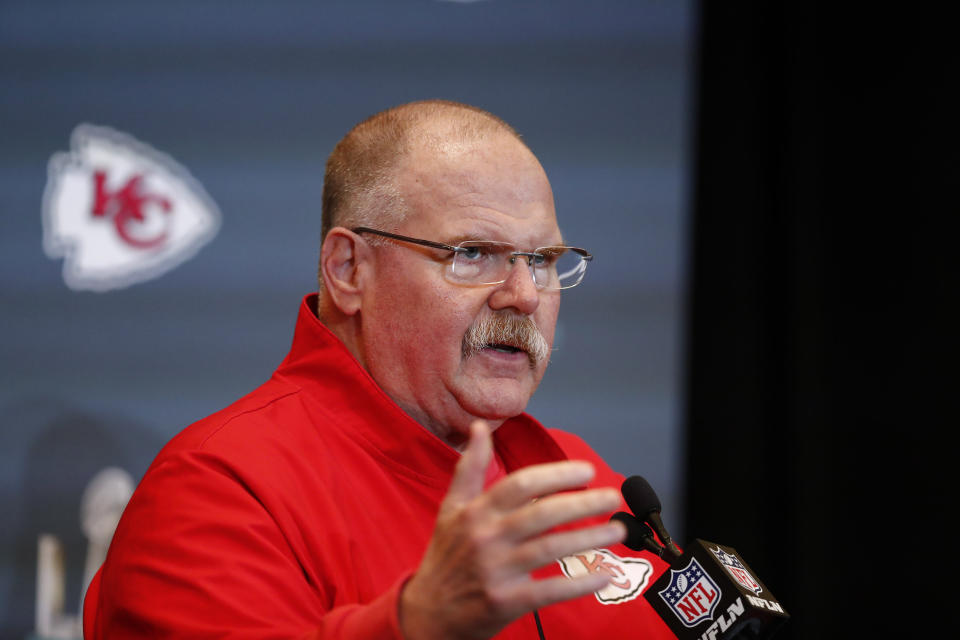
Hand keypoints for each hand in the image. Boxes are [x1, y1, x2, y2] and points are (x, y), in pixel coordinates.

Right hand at [400, 421, 625, 639]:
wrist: (428, 613)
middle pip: (542, 514)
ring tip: (617, 530)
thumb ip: (470, 467)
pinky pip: (548, 590)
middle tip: (611, 497)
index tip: (586, 471)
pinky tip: (604, 574)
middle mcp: (485, 537)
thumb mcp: (450, 507)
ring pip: (550, 549)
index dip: (556, 475)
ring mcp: (495, 570)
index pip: (520, 484)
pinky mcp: (504, 602)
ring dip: (589, 538)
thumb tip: (479, 427)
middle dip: (582, 503)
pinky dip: (579, 583)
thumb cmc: (446, 556)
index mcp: (475, 511)